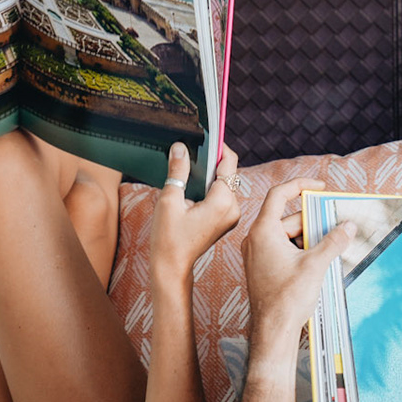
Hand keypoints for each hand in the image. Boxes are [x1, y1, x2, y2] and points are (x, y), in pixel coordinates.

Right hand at [149, 143, 242, 284]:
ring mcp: (231, 215)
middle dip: (211, 160)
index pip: (229, 164)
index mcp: (222, 202)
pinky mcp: (225, 220)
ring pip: (223, 184)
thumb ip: (177, 171)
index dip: (219, 147)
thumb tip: (180, 147)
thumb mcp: (169, 200)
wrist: (172, 267)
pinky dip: (208, 187)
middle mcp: (233, 208)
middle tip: (192, 149)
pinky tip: (191, 185)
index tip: (207, 134)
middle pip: (227, 173)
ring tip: (188, 166)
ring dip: (208, 174)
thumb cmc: (168, 237)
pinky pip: (220, 195)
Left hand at [243, 177, 357, 352]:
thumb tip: (348, 227)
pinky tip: (317, 261)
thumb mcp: (316, 265)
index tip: (319, 186)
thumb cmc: (287, 299)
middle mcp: (256, 240)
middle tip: (334, 227)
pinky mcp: (262, 268)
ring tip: (328, 249)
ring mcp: (257, 255)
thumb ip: (333, 241)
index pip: (279, 195)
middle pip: (287, 218)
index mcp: (263, 232)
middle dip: (312, 221)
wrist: (273, 331)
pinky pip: (282, 249)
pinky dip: (299, 250)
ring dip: (308, 238)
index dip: (300, 185)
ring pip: (286, 235)